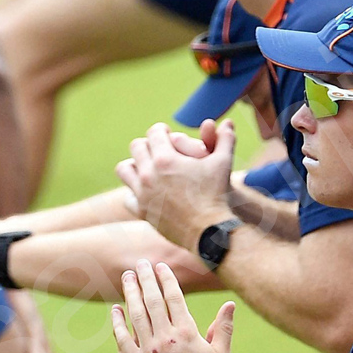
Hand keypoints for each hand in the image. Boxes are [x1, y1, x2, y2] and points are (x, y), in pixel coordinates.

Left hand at [110, 260, 234, 352]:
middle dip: (146, 279)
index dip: (166, 279)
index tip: (160, 266)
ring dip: (131, 294)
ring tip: (126, 277)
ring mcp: (148, 351)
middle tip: (140, 263)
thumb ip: (223, 327)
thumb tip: (230, 304)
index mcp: (186, 332)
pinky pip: (124, 339)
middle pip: (152, 301)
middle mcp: (165, 337)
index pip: (173, 298)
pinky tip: (115, 310)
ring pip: (136, 315)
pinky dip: (118, 323)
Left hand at [115, 120, 236, 248]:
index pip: (153, 132)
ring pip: (124, 169)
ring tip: (148, 167)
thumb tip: (228, 122)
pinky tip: (147, 190)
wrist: (209, 230)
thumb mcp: (223, 163)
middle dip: (148, 144)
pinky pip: (127, 195)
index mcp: (166, 159)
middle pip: (137, 147)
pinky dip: (134, 190)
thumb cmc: (217, 194)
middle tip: (159, 149)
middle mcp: (149, 174)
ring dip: (135, 164)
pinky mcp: (141, 211)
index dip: (161, 130)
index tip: (167, 133)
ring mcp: (142, 194)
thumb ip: (225, 139)